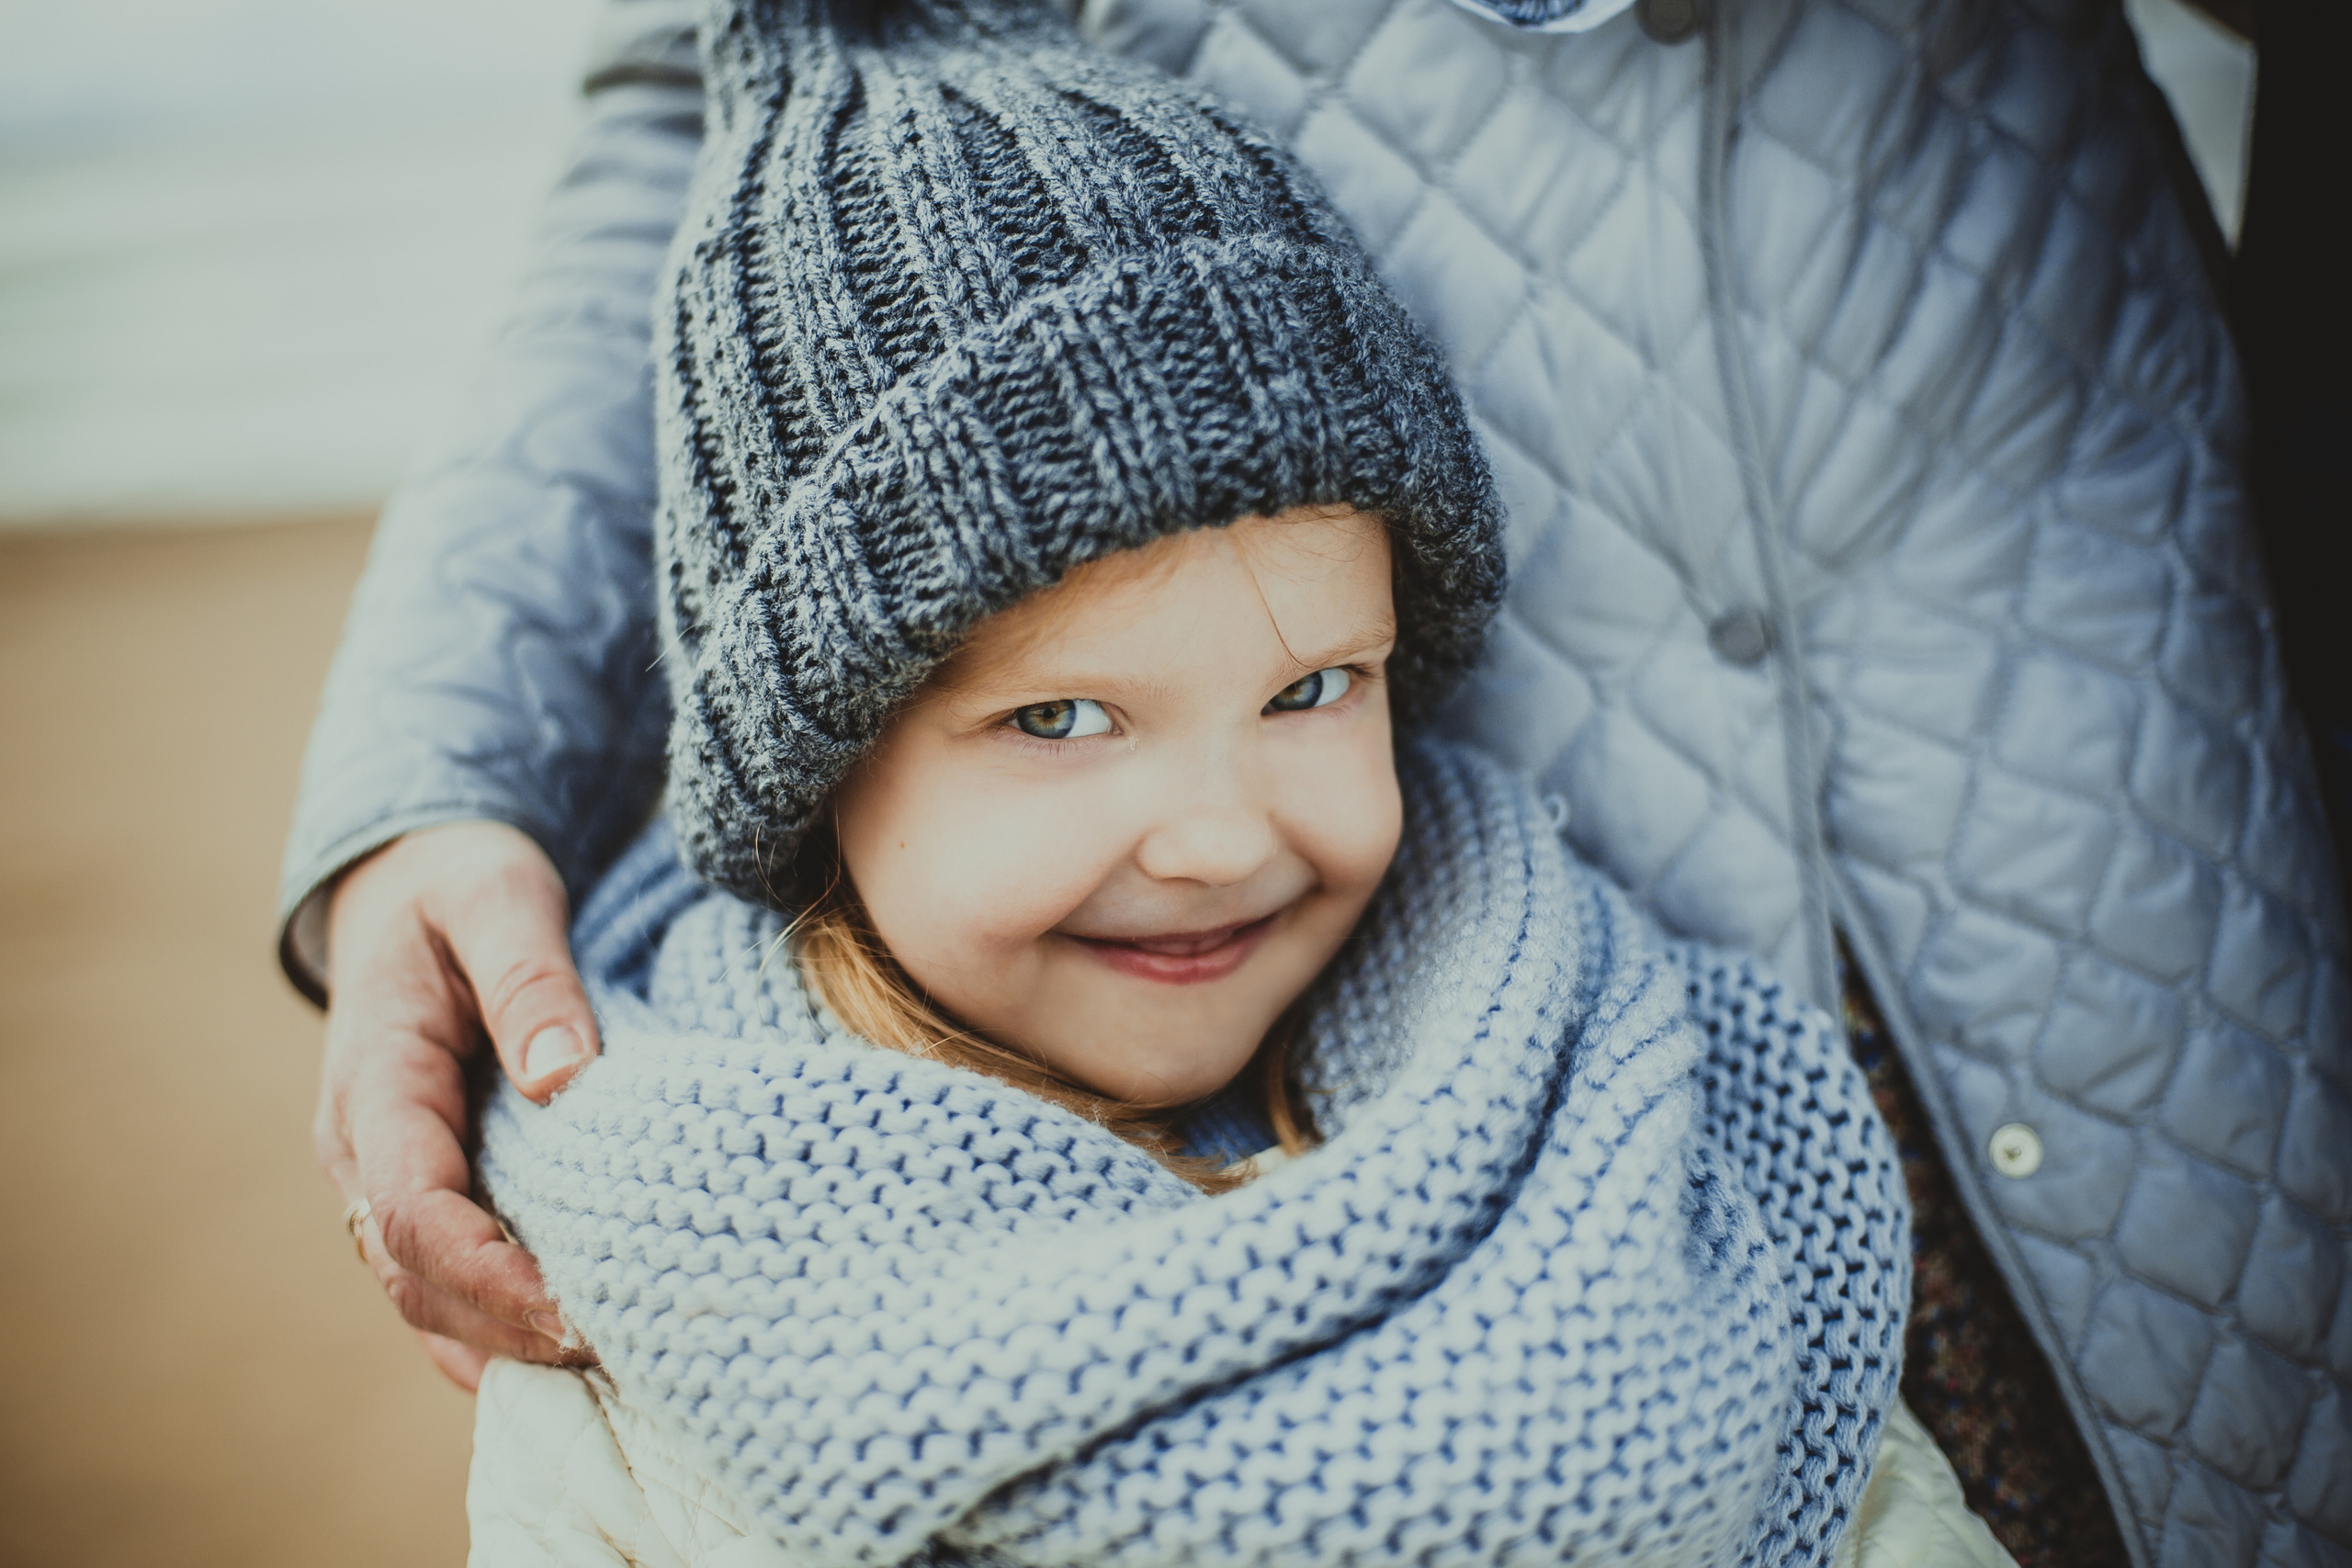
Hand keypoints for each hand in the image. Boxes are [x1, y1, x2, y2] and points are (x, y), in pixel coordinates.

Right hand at [314, 821, 600, 1389]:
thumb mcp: (500, 896)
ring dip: (504, 1346)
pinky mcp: (427, 1186)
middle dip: (507, 1330)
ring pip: (427, 1295)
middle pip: (418, 1277)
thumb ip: (530, 978)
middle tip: (618, 1356)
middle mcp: (364, 1149)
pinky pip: (448, 1280)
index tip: (573, 1310)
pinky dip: (500, 1329)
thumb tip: (563, 1074)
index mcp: (376, 1082)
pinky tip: (580, 1355)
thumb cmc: (462, 884)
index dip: (489, 1274)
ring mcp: (388, 1177)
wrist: (414, 883)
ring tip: (612, 1370)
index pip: (415, 1209)